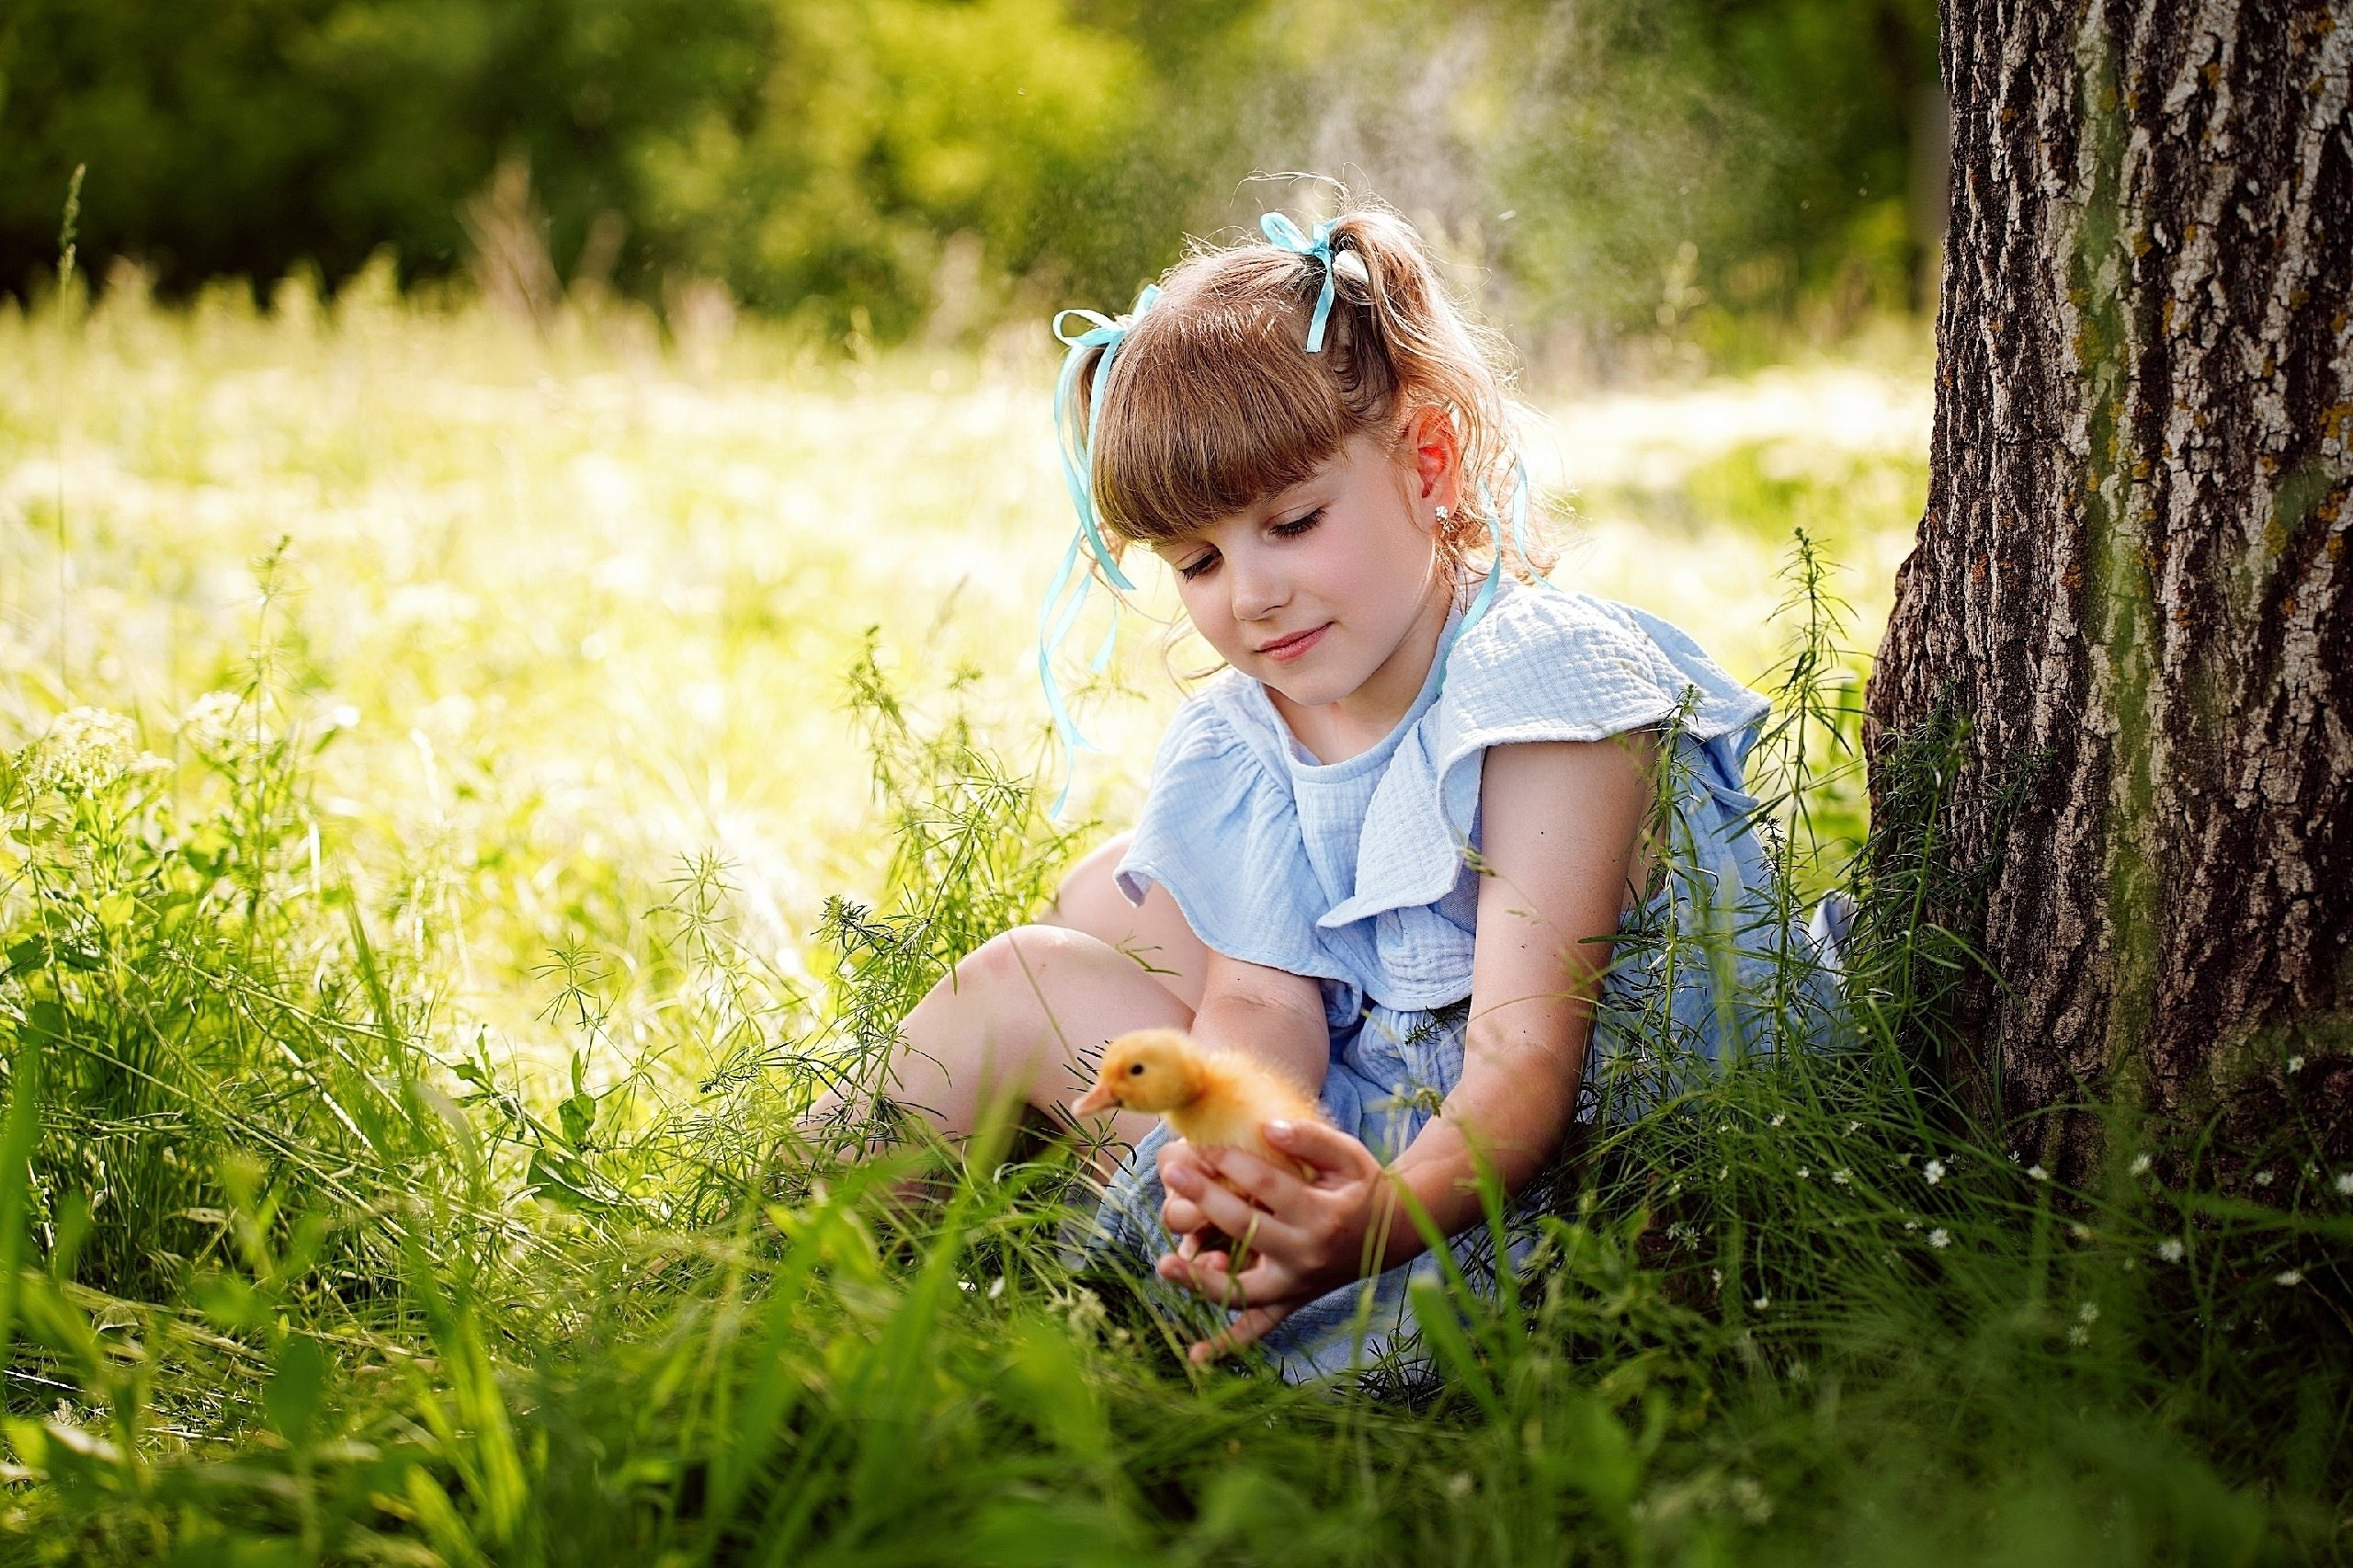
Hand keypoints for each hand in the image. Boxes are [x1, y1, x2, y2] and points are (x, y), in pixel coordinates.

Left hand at [1153, 1121, 1394, 1363]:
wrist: (1390, 1234)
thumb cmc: (1361, 1188)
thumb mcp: (1348, 1157)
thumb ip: (1310, 1139)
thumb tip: (1266, 1128)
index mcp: (1321, 1216)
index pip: (1265, 1186)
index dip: (1229, 1162)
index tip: (1202, 1146)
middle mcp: (1306, 1256)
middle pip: (1244, 1229)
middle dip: (1203, 1197)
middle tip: (1173, 1170)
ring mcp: (1295, 1285)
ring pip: (1241, 1291)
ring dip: (1200, 1280)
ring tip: (1163, 1263)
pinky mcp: (1291, 1302)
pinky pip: (1257, 1329)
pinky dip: (1227, 1345)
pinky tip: (1195, 1355)